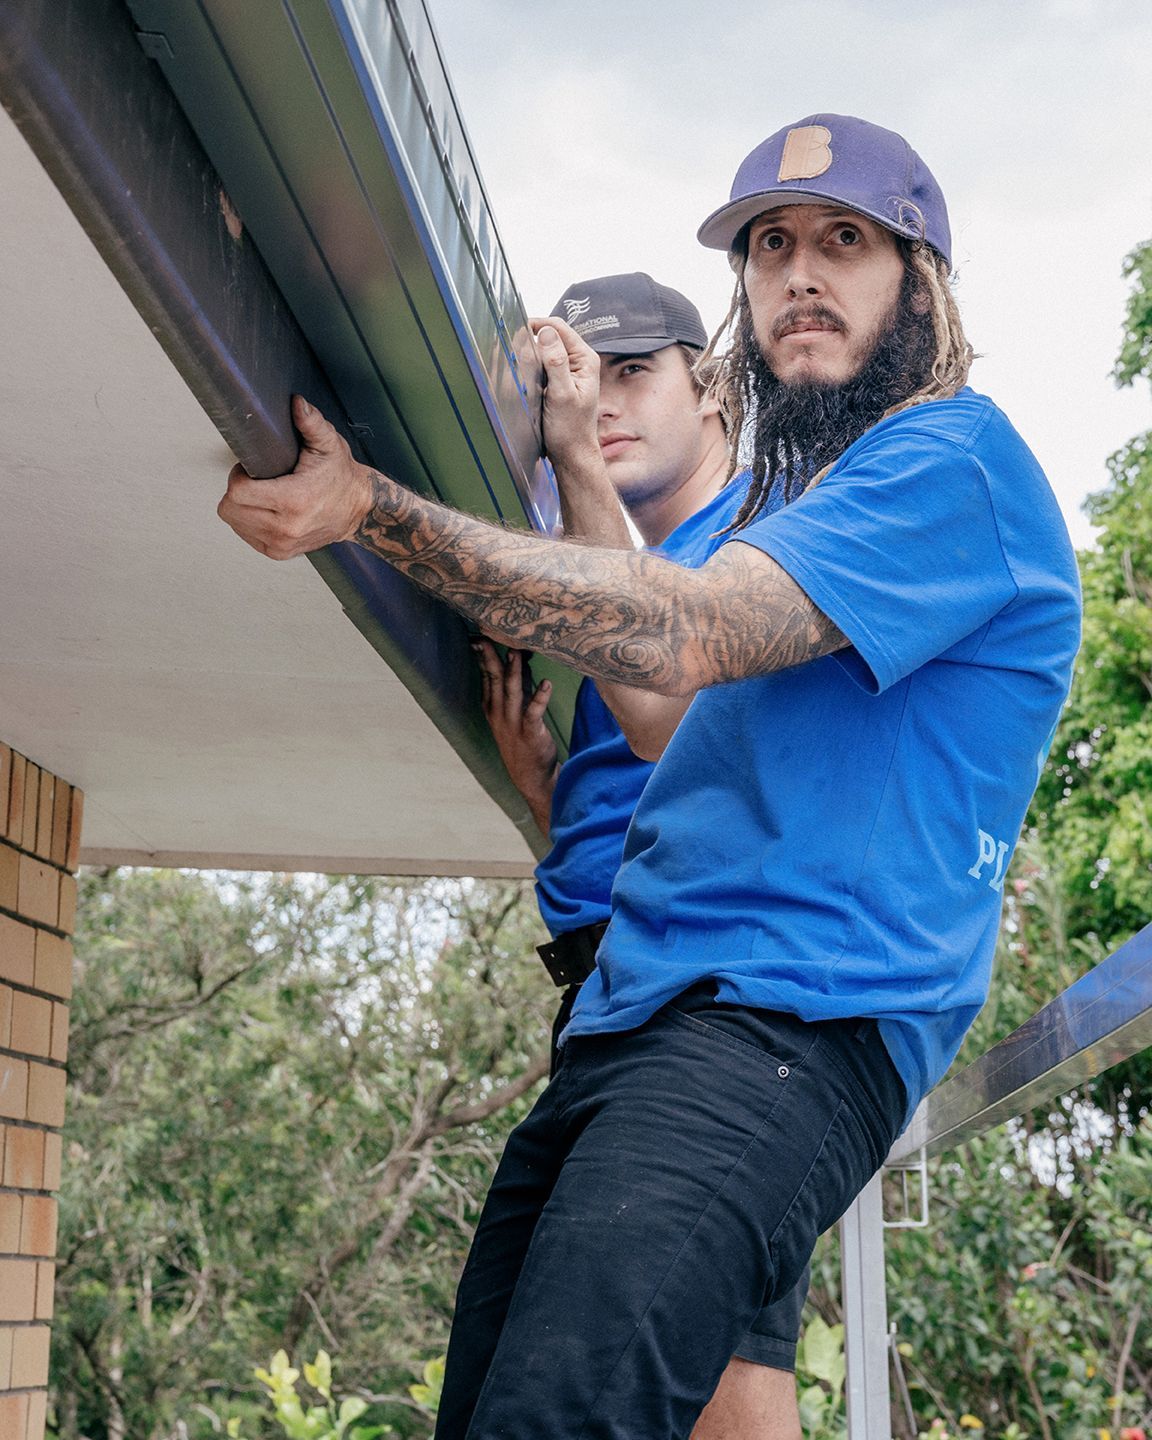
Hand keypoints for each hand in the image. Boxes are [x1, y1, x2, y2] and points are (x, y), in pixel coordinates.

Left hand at [218, 396, 374, 558]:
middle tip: (255, 480)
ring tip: (262, 495)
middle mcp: (286, 527)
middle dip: (236, 491)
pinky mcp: (280, 552)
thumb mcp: (330, 445)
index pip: (238, 493)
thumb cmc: (342, 478)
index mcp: (295, 500)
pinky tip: (265, 510)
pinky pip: (245, 535)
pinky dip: (248, 521)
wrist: (359, 511)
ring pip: (234, 523)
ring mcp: (282, 544)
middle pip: (230, 510)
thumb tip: (297, 403)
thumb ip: (311, 423)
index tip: (250, 469)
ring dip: (240, 507)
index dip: (238, 476)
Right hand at [474, 640, 558, 835]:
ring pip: (511, 691)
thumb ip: (515, 687)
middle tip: (489, 634)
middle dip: (491, 656)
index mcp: (491, 706)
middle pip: (493, 678)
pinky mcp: (530, 732)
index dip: (484, 654)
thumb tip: (519, 658)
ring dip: (513, 671)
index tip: (482, 633)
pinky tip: (547, 683)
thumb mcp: (512, 712)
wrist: (530, 775)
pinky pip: (534, 711)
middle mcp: (498, 712)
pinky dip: (540, 696)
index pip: (485, 675)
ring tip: (516, 652)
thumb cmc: (523, 738)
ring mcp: (513, 723)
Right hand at [529, 316, 600, 470]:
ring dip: (530, 354)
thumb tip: (546, 333)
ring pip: (545, 350)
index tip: (516, 333)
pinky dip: (532, 366)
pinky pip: (543, 364)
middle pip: (551, 336)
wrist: (572, 453)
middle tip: (514, 353)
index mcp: (585, 359)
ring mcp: (570, 370)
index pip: (558, 327)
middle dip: (532, 340)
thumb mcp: (561, 394)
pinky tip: (526, 377)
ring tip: (519, 366)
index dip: (536, 325)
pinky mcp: (560, 380)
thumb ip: (556, 362)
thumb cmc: (569, 429)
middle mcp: (579, 361)